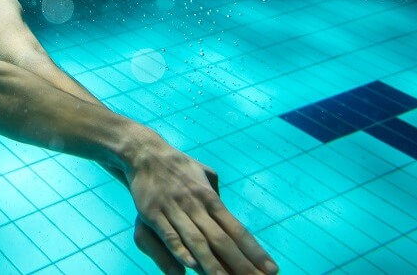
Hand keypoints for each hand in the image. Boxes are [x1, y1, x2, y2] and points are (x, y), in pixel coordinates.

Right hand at [127, 146, 276, 274]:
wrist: (145, 153)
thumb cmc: (179, 166)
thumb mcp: (205, 175)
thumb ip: (217, 197)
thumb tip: (227, 215)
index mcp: (210, 197)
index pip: (236, 229)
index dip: (254, 250)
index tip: (272, 268)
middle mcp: (195, 204)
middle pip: (221, 238)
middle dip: (240, 263)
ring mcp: (174, 209)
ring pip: (196, 240)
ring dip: (212, 264)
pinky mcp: (152, 213)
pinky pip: (168, 234)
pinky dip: (179, 249)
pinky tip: (190, 265)